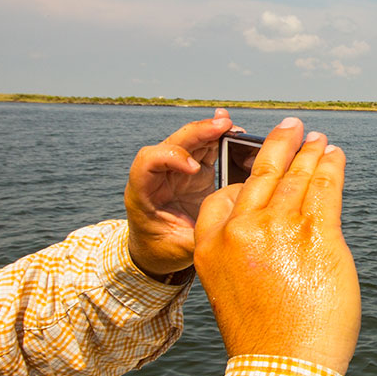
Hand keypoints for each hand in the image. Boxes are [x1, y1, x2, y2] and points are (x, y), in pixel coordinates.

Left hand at [124, 110, 237, 276]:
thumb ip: (203, 235)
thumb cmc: (163, 250)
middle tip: (222, 126)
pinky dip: (217, 137)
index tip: (196, 169)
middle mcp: (157, 174)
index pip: (148, 162)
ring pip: (189, 140)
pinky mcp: (193, 170)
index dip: (171, 157)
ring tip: (230, 125)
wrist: (157, 250)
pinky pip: (204, 147)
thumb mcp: (181, 249)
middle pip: (171, 142)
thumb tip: (233, 221)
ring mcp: (175, 169)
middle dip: (197, 132)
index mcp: (143, 192)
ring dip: (210, 130)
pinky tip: (232, 130)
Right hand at [192, 118, 359, 374]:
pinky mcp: (318, 234)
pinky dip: (332, 167)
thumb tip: (275, 231)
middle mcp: (242, 231)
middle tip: (293, 126)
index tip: (257, 175)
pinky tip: (335, 157)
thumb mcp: (232, 292)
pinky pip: (326, 188)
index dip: (242, 182)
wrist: (286, 366)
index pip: (222, 198)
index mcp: (211, 247)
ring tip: (320, 140)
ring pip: (297, 177)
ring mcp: (280, 228)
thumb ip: (245, 255)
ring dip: (311, 153)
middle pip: (263, 175)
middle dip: (280, 144)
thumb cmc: (264, 338)